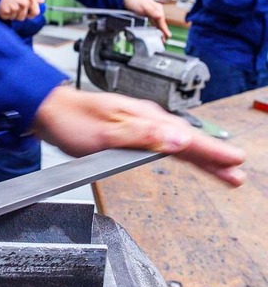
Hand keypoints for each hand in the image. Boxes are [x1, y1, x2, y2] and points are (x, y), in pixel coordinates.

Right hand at [0, 0, 43, 20]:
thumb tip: (42, 1)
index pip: (35, 12)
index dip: (32, 14)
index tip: (28, 14)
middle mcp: (22, 4)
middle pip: (22, 17)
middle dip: (18, 14)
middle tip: (13, 7)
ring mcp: (14, 8)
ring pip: (14, 18)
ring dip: (10, 14)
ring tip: (8, 5)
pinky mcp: (5, 11)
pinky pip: (6, 18)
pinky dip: (4, 14)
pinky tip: (3, 7)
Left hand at [33, 86, 245, 186]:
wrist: (49, 112)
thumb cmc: (73, 120)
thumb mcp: (107, 133)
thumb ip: (143, 137)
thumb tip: (178, 141)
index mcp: (146, 118)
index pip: (186, 139)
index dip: (212, 154)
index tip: (235, 164)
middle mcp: (146, 119)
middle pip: (187, 141)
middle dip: (213, 159)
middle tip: (236, 174)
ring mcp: (138, 124)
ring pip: (176, 142)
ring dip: (200, 157)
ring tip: (221, 170)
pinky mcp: (129, 131)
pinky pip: (162, 142)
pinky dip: (179, 150)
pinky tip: (183, 154)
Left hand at [123, 0, 171, 39]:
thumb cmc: (136, 1)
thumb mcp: (143, 5)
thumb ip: (151, 11)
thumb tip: (159, 16)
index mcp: (157, 8)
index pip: (161, 20)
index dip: (164, 28)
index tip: (167, 35)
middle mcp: (157, 11)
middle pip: (161, 23)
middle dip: (164, 31)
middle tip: (166, 40)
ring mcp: (153, 14)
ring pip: (158, 24)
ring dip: (160, 32)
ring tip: (163, 40)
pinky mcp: (149, 17)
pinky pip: (154, 24)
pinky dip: (156, 29)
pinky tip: (157, 34)